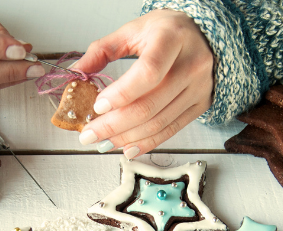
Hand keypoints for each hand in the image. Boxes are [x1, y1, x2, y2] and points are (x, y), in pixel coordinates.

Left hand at [74, 10, 214, 157]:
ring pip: (158, 123)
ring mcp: (198, 88)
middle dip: (114, 126)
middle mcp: (190, 65)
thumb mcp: (134, 29)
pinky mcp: (200, 105)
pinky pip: (171, 130)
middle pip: (149, 105)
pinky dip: (147, 142)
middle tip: (90, 134)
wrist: (205, 36)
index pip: (148, 72)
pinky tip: (127, 147)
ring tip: (103, 142)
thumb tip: (77, 72)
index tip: (98, 107)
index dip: (121, 94)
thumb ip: (103, 50)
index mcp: (172, 38)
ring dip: (126, 138)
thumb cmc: (168, 31)